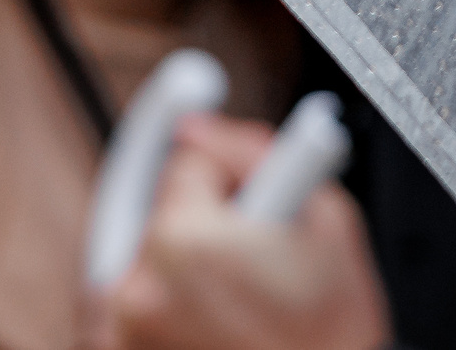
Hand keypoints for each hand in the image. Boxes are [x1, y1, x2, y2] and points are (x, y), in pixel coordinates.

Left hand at [89, 112, 389, 349]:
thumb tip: (198, 126)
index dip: (234, 178)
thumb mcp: (326, 222)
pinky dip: (159, 308)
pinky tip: (214, 320)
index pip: (188, 161)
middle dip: (203, 222)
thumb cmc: (333, 334)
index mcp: (185, 238)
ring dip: (179, 266)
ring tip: (238, 299)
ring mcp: (122, 332)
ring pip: (143, 261)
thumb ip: (252, 151)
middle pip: (161, 212)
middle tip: (251, 259)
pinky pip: (126, 312)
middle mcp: (139, 286)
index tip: (256, 200)